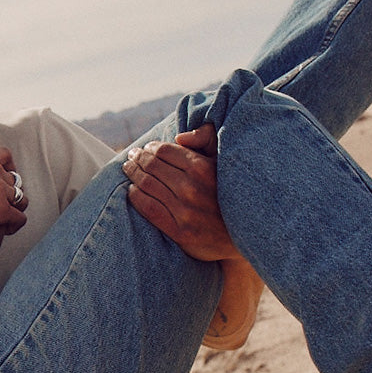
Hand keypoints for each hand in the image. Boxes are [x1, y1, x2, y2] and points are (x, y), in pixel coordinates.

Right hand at [0, 148, 27, 243]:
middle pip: (13, 181)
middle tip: (1, 208)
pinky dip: (15, 225)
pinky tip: (6, 230)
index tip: (6, 179)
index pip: (4, 154)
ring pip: (19, 199)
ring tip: (4, 222)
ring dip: (13, 211)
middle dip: (8, 196)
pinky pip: (19, 217)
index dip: (9, 166)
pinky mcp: (2, 209)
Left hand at [122, 125, 241, 262]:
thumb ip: (206, 140)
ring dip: (133, 174)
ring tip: (128, 169)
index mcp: (203, 168)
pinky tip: (132, 190)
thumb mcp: (224, 162)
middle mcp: (192, 188)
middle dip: (137, 158)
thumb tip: (179, 137)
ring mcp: (185, 211)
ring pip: (146, 185)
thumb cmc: (230, 192)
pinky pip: (147, 208)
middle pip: (152, 166)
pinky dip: (135, 196)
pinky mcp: (179, 231)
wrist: (243, 235)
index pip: (164, 150)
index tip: (145, 148)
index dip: (151, 147)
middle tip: (131, 156)